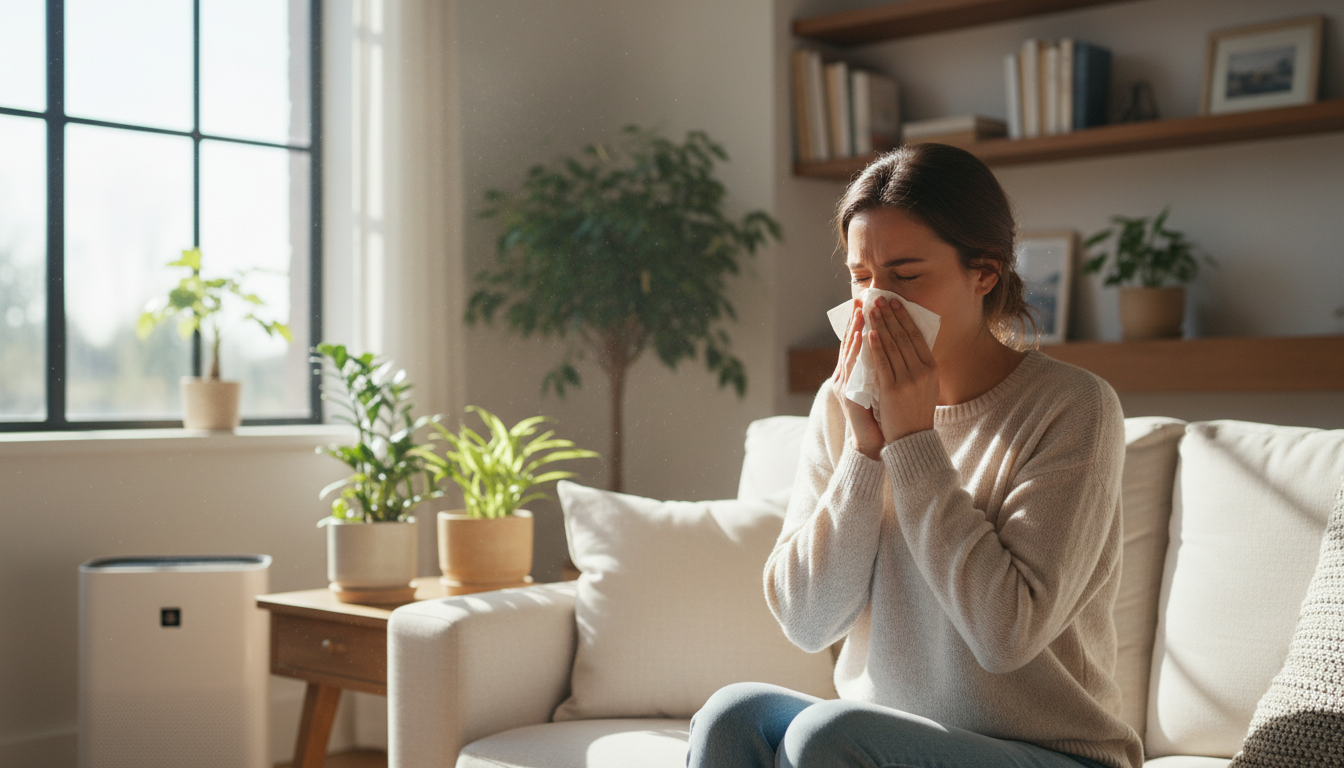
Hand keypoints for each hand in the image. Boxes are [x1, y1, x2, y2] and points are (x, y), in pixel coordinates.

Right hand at [831, 301, 884, 459]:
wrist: (873, 443)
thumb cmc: (881, 415)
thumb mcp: (882, 387)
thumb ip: (883, 369)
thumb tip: (895, 348)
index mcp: (852, 374)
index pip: (856, 342)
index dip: (860, 322)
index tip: (866, 303)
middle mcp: (844, 377)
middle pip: (850, 342)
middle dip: (858, 320)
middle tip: (864, 299)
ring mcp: (845, 385)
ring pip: (850, 351)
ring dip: (857, 329)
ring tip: (863, 310)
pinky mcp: (848, 395)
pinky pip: (854, 369)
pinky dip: (859, 351)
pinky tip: (864, 336)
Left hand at [868, 296, 938, 444]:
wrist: (911, 439)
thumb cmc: (915, 412)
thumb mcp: (926, 385)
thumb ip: (920, 365)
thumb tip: (911, 341)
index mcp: (931, 369)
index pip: (917, 336)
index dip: (905, 318)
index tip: (896, 303)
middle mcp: (922, 372)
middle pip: (904, 337)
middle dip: (891, 316)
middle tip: (880, 299)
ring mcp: (908, 381)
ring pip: (892, 346)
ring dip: (881, 325)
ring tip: (871, 310)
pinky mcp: (892, 390)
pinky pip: (882, 363)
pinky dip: (875, 347)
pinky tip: (869, 333)